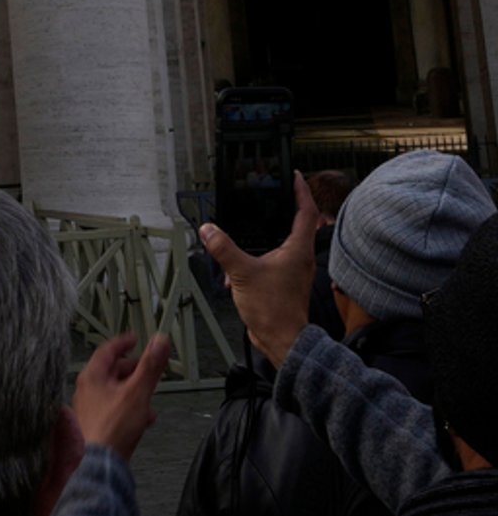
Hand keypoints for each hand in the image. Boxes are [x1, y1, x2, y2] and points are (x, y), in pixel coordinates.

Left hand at [72, 332, 171, 460]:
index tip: (134, 339)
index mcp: (92, 377)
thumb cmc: (113, 428)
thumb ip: (150, 366)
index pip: (106, 350)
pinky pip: (115, 407)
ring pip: (115, 390)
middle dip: (132, 369)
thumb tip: (159, 342)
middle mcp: (87, 390)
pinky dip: (130, 406)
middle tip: (146, 367)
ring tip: (148, 393)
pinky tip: (144, 417)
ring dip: (134, 389)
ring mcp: (90, 407)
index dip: (123, 343)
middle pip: (111, 371)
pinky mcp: (97, 422)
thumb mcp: (138, 391)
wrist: (103, 462)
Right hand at [200, 171, 318, 366]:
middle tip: (277, 192)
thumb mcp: (243, 273)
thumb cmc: (274, 309)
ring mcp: (292, 270)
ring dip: (271, 231)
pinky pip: (273, 259)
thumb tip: (209, 230)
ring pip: (285, 242)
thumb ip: (224, 249)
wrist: (281, 338)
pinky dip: (260, 253)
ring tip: (257, 222)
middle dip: (287, 207)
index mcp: (297, 249)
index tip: (296, 176)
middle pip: (298, 224)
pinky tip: (243, 259)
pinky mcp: (283, 282)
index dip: (301, 191)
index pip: (306, 211)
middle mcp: (299, 257)